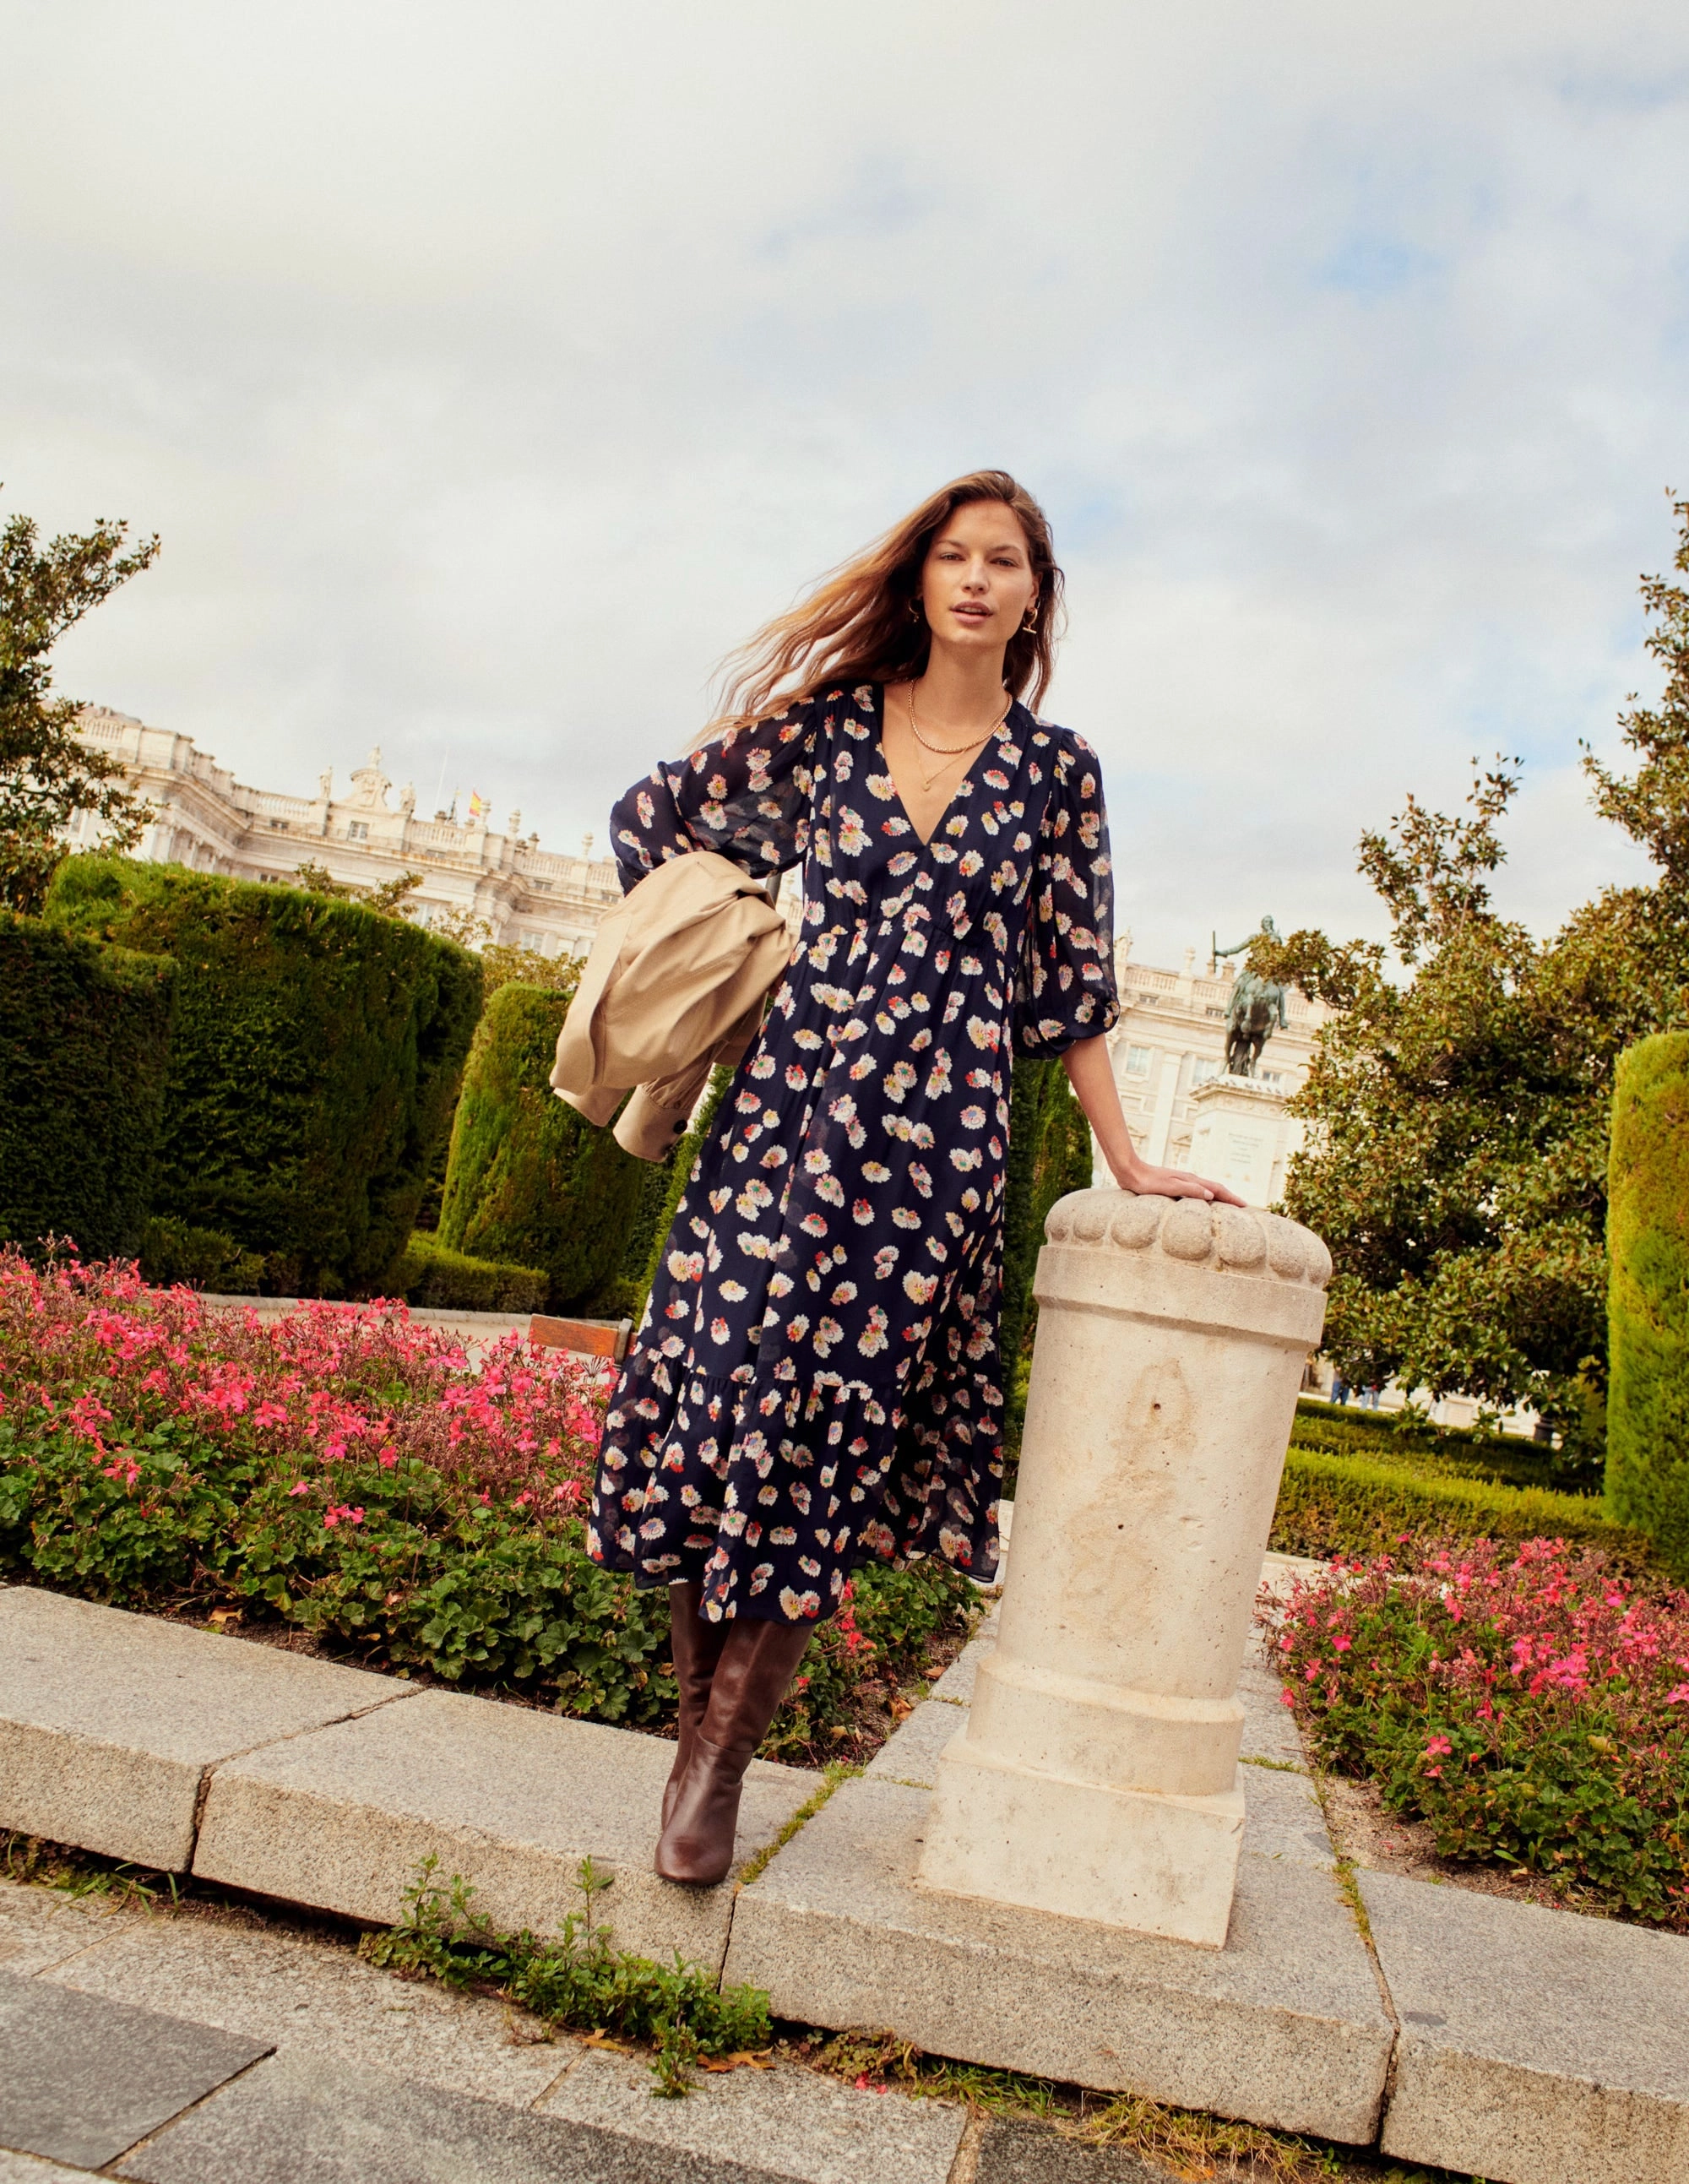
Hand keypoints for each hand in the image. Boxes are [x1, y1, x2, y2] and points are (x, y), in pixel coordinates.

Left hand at [1110, 1157, 1245, 1207]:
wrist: (1130, 1171)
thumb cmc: (1147, 1182)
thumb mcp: (1169, 1188)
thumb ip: (1189, 1190)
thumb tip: (1211, 1195)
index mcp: (1191, 1180)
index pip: (1218, 1189)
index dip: (1232, 1198)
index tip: (1245, 1206)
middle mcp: (1190, 1179)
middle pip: (1216, 1188)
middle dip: (1230, 1197)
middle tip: (1243, 1207)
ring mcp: (1183, 1181)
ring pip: (1207, 1189)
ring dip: (1220, 1196)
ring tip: (1228, 1205)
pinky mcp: (1175, 1184)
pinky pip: (1197, 1191)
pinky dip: (1207, 1196)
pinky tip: (1203, 1202)